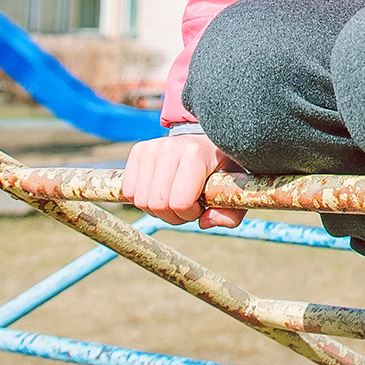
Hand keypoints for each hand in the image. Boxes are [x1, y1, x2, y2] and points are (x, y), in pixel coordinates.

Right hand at [127, 132, 245, 229]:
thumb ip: (230, 214)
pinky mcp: (139, 151)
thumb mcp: (235, 189)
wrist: (207, 142)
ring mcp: (151, 147)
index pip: (180, 202)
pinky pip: (129, 191)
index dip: (190, 214)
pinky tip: (160, 192)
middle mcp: (170, 147)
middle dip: (174, 216)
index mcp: (195, 154)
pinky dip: (143, 200)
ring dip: (158, 210)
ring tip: (174, 198)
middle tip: (187, 206)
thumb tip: (205, 223)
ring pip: (141, 201)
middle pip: (158, 205)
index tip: (200, 206)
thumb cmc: (222, 169)